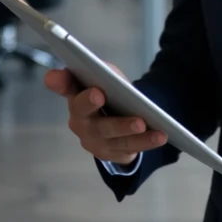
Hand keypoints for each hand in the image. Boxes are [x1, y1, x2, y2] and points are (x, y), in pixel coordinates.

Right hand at [44, 67, 166, 165]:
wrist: (120, 118)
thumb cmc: (110, 93)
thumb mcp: (106, 76)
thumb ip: (100, 70)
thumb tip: (94, 68)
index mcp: (76, 97)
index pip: (66, 87)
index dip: (62, 82)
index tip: (73, 77)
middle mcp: (81, 122)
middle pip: (87, 117)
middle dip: (92, 106)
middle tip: (100, 95)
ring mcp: (96, 141)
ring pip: (113, 137)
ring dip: (128, 130)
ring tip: (143, 123)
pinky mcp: (112, 153)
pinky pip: (130, 149)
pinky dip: (145, 142)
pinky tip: (160, 136)